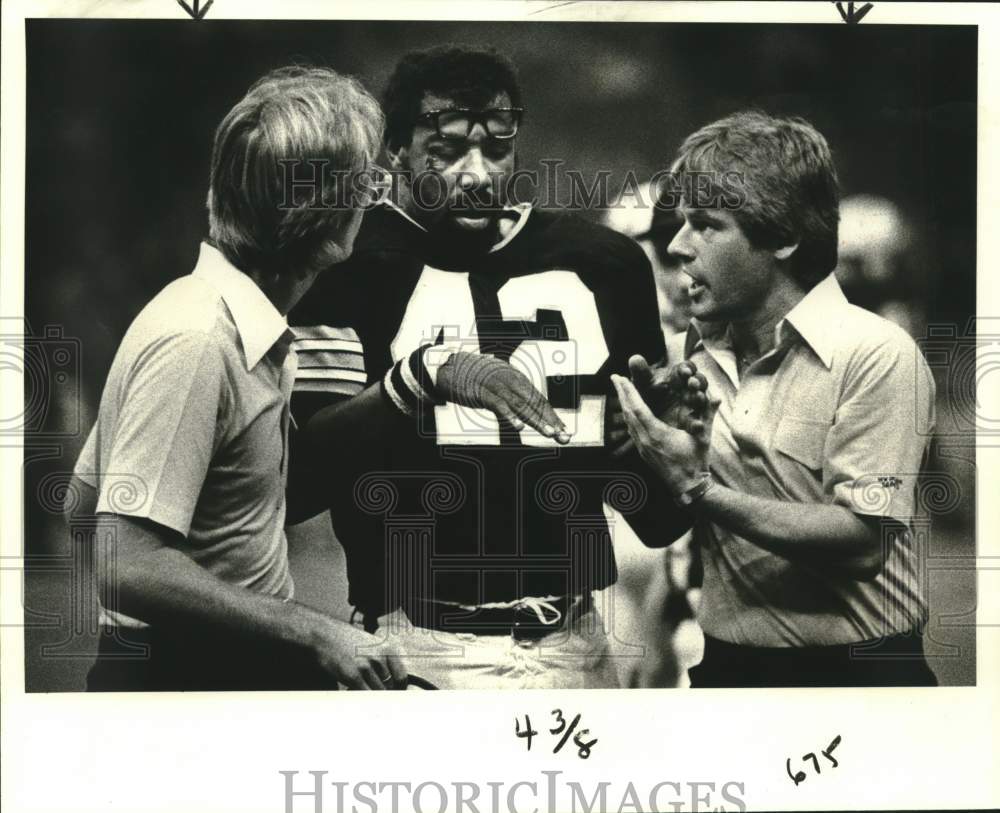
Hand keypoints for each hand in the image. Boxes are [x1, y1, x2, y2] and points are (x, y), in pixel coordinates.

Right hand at [310, 617, 406, 689]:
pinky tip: (356, 692)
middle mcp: (380, 657)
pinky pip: (365, 695)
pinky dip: (363, 699)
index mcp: (388, 649)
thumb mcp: (372, 646)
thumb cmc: (347, 642)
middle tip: (372, 693)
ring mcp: (366, 666)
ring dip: (371, 696)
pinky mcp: (353, 675)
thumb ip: (384, 662)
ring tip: (361, 690)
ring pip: (377, 693)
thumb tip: (391, 684)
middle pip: (389, 688)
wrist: (324, 635)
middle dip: (382, 693)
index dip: (398, 689)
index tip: (391, 694)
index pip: (401, 678)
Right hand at [437, 352, 570, 443]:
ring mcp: (497, 385)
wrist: (450, 367)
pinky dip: (509, 415)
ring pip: (521, 404)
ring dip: (536, 419)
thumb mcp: (499, 386)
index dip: (551, 415)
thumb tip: (526, 412)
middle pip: (535, 401)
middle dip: (550, 419)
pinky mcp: (482, 391)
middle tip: (563, 436)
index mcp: (517, 378)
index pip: (538, 399)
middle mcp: (511, 379)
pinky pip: (499, 404)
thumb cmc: (475, 379)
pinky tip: (519, 426)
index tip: (563, 431)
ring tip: (549, 433)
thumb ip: (512, 396)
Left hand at [611, 373, 717, 494]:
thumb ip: (708, 416)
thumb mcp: (703, 438)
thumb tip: (717, 398)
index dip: (629, 392)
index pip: (638, 409)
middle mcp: (645, 440)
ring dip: (623, 405)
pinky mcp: (643, 452)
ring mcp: (642, 447)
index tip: (621, 378)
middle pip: (629, 413)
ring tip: (620, 391)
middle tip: (614, 378)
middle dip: (621, 394)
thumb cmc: (695, 462)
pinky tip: (628, 412)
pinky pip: (631, 430)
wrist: (688, 487)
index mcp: (657, 435)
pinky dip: (628, 417)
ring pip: (628, 422)